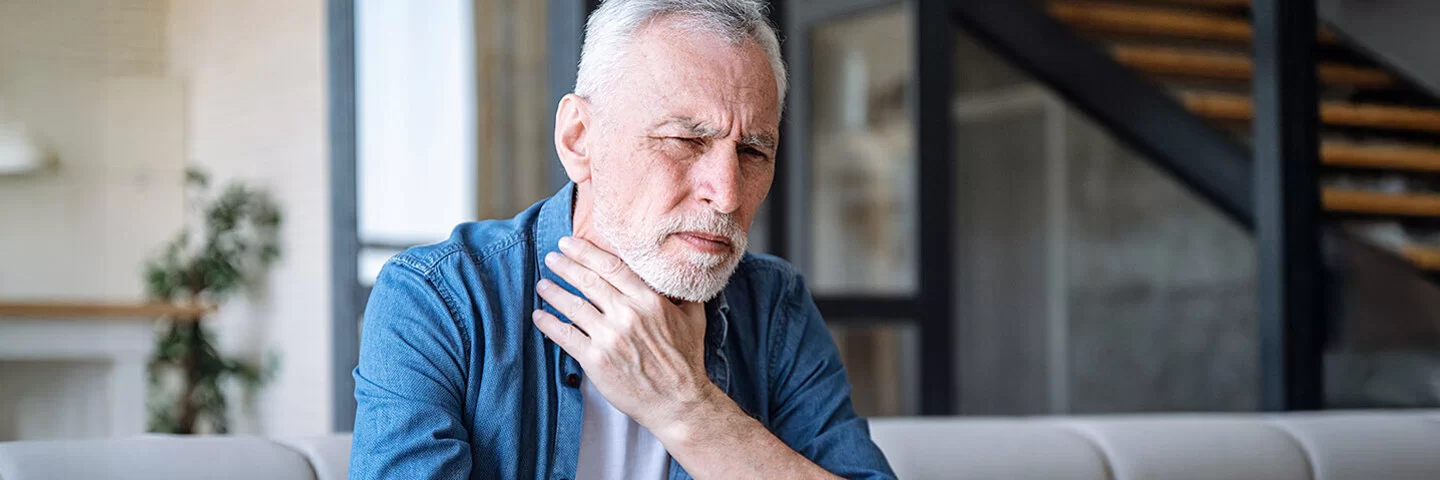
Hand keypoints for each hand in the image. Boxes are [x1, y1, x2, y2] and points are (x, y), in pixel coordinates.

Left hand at [531, 236, 718, 430]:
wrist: (678, 401)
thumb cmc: (686, 359)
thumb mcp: (692, 317)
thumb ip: (680, 293)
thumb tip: (676, 272)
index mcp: (649, 300)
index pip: (611, 267)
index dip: (586, 252)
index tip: (570, 244)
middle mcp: (627, 314)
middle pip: (588, 281)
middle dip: (565, 265)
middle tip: (551, 257)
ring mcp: (610, 337)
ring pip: (573, 306)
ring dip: (553, 292)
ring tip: (542, 284)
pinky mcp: (596, 360)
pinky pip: (565, 336)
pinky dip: (549, 323)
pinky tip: (539, 315)